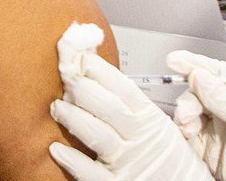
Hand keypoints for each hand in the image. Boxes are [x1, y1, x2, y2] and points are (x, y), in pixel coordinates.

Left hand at [49, 25, 211, 180]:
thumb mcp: (160, 128)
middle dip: (83, 88)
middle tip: (66, 77)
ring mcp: (128, 163)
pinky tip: (56, 148)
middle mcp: (140, 140)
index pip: (125, 89)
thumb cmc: (170, 161)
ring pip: (97, 134)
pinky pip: (90, 172)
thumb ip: (135, 108)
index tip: (82, 57)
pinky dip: (72, 159)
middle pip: (109, 107)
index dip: (101, 71)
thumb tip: (100, 79)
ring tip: (57, 107)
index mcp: (152, 121)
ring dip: (73, 117)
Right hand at [167, 51, 225, 180]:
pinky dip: (182, 136)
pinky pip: (189, 139)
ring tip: (188, 127)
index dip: (196, 64)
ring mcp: (220, 132)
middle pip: (199, 94)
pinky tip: (186, 136)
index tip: (175, 60)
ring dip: (185, 117)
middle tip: (187, 112)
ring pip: (192, 115)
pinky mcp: (211, 153)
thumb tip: (201, 77)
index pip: (218, 74)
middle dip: (189, 99)